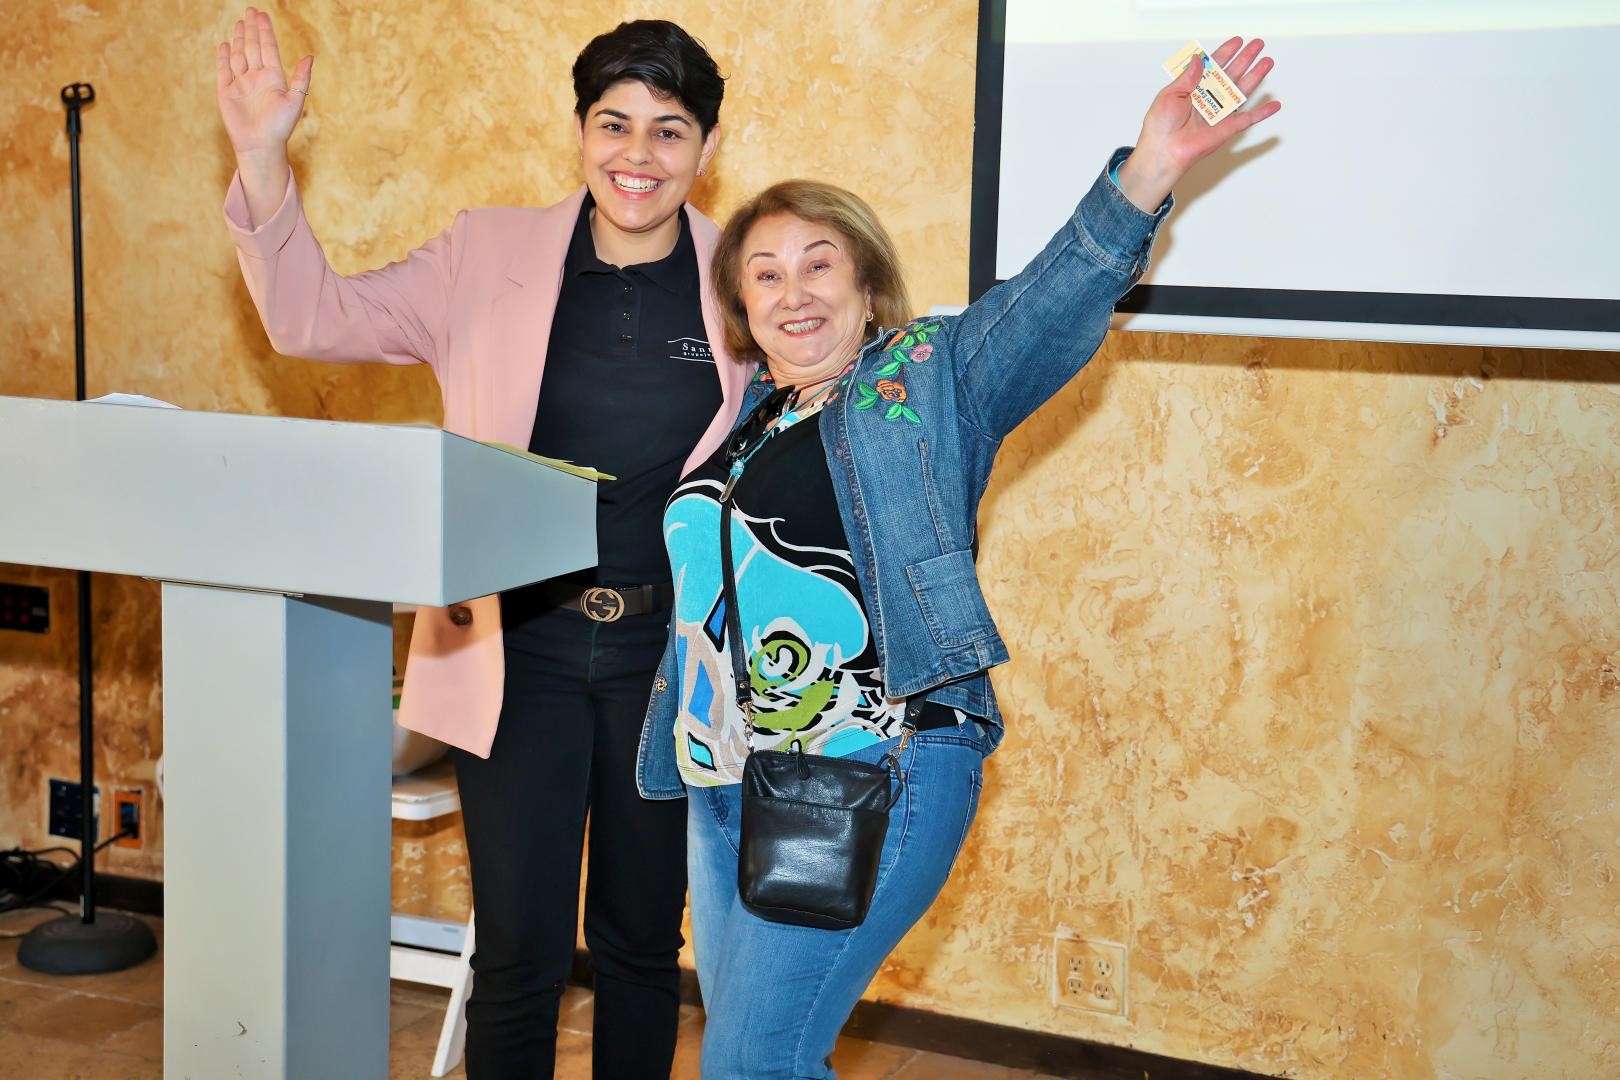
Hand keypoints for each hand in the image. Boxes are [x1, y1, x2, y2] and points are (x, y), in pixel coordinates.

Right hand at [215, 6, 312, 159]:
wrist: (260, 146)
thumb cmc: (280, 127)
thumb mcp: (295, 101)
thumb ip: (301, 78)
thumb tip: (310, 56)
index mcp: (274, 77)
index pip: (268, 48)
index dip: (265, 31)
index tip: (262, 15)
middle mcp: (257, 78)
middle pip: (253, 47)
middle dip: (252, 29)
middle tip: (251, 10)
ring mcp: (241, 84)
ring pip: (239, 55)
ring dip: (239, 39)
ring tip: (240, 23)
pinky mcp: (226, 92)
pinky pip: (224, 70)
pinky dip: (224, 57)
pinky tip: (225, 45)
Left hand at [1116, 37, 1280, 212]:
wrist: (1163, 152)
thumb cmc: (1160, 126)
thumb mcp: (1169, 95)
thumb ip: (1187, 77)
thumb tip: (1200, 59)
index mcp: (1194, 89)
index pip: (1213, 66)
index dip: (1226, 53)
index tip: (1237, 41)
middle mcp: (1208, 99)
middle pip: (1232, 74)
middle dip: (1246, 58)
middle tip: (1258, 44)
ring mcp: (1219, 113)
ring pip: (1242, 91)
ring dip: (1256, 76)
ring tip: (1267, 62)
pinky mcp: (1227, 128)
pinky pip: (1248, 119)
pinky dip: (1262, 113)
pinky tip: (1275, 105)